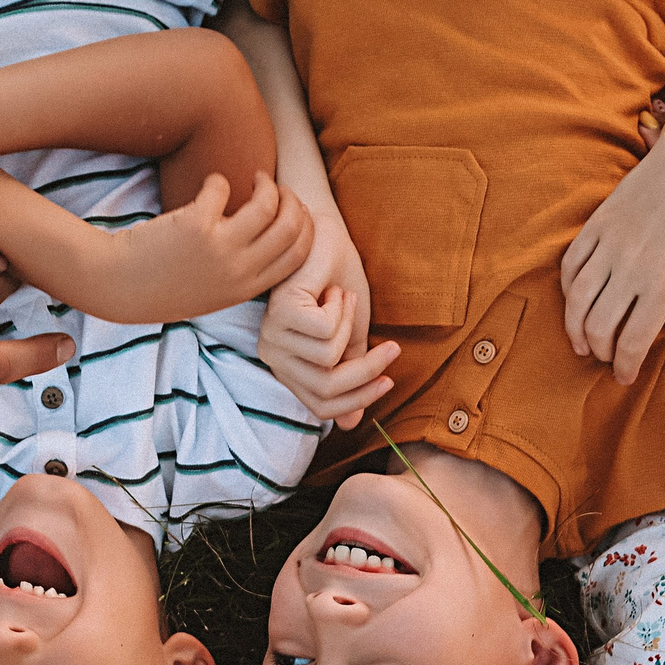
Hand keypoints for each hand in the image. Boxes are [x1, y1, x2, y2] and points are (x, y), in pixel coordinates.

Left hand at [90, 170, 315, 325]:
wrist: (119, 287)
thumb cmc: (163, 286)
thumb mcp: (211, 292)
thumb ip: (240, 273)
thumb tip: (264, 239)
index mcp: (246, 288)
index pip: (297, 255)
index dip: (303, 227)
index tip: (291, 211)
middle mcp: (239, 270)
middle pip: (290, 227)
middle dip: (289, 200)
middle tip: (274, 187)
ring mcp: (220, 248)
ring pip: (266, 204)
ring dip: (264, 182)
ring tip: (252, 176)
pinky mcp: (196, 226)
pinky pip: (222, 189)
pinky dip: (219, 180)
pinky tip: (210, 183)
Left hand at [261, 283, 397, 429]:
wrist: (325, 239)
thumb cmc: (337, 282)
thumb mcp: (352, 336)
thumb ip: (351, 374)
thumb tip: (353, 425)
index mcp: (288, 367)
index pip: (321, 407)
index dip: (359, 399)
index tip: (389, 382)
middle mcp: (273, 357)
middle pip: (326, 390)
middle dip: (367, 370)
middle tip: (391, 348)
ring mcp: (272, 336)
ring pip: (328, 359)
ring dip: (349, 326)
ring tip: (344, 300)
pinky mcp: (278, 313)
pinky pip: (323, 331)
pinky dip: (340, 309)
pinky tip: (331, 290)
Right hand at [560, 106, 664, 385]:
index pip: (632, 341)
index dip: (625, 365)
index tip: (626, 376)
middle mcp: (633, 268)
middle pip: (599, 326)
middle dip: (600, 350)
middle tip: (606, 358)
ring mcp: (611, 243)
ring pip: (578, 299)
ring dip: (576, 327)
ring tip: (582, 341)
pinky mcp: (599, 222)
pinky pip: (572, 264)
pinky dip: (568, 289)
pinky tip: (576, 301)